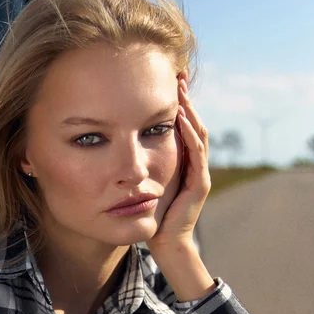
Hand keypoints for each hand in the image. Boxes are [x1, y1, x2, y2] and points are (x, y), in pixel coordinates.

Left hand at [146, 75, 210, 254]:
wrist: (164, 240)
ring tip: (179, 90)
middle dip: (185, 98)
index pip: (181, 123)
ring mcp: (199, 172)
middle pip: (192, 122)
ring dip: (189, 110)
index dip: (176, 101)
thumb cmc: (151, 212)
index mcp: (182, 159)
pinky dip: (189, 134)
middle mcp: (194, 162)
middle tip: (176, 73)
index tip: (165, 77)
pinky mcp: (199, 184)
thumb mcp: (142, 178)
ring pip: (197, 133)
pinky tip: (179, 118)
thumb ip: (137, 159)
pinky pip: (196, 154)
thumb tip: (114, 136)